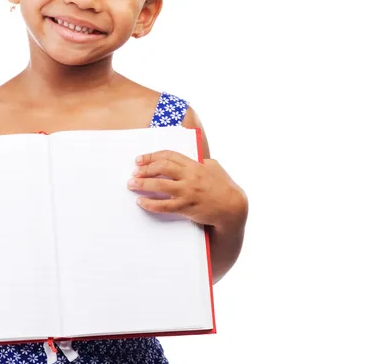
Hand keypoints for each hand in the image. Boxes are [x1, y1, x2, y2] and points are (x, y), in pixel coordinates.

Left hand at [128, 150, 246, 227]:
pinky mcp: (186, 208)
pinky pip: (164, 206)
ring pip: (159, 186)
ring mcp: (188, 192)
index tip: (139, 160)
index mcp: (195, 165)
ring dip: (142, 184)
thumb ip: (198, 161)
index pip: (169, 155)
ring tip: (131, 184)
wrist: (233, 208)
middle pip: (162, 168)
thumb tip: (183, 160)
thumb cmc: (224, 186)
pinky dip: (150, 204)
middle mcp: (190, 177)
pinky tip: (141, 202)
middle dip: (145, 169)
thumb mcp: (213, 167)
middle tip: (134, 172)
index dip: (152, 156)